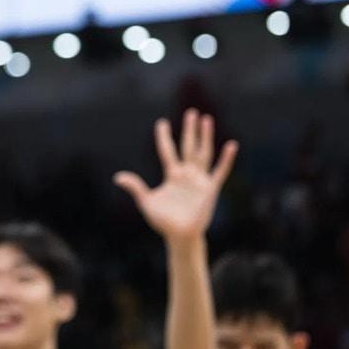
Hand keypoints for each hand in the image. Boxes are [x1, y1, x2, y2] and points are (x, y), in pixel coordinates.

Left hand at [114, 110, 237, 242]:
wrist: (179, 236)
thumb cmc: (163, 221)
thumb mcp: (146, 202)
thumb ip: (135, 187)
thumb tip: (117, 177)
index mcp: (171, 175)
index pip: (167, 151)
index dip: (164, 137)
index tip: (161, 123)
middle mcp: (186, 174)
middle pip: (188, 146)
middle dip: (189, 130)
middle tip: (191, 113)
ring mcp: (199, 180)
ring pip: (203, 153)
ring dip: (205, 137)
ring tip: (207, 119)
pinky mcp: (210, 189)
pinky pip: (220, 171)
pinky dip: (225, 159)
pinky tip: (231, 145)